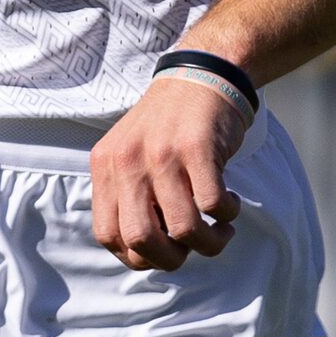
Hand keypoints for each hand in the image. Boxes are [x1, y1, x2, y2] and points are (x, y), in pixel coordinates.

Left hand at [89, 74, 250, 271]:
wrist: (199, 77)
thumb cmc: (167, 127)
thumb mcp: (129, 156)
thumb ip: (127, 196)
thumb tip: (143, 255)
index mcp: (105, 167)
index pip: (108, 235)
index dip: (137, 257)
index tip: (163, 251)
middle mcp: (127, 161)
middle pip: (141, 239)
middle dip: (171, 259)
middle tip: (191, 248)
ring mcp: (161, 153)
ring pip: (183, 229)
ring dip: (210, 242)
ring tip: (221, 229)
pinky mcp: (197, 148)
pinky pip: (213, 204)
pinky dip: (227, 215)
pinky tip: (230, 203)